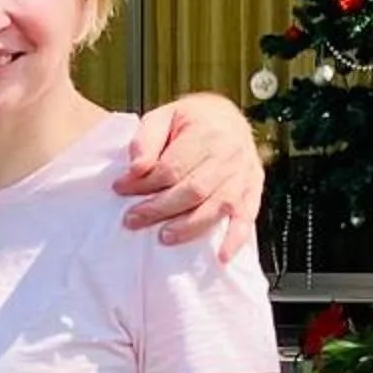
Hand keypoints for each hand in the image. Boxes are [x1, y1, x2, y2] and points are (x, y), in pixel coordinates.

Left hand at [116, 95, 264, 263]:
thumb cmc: (189, 121)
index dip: (144, 183)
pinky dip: (235, 239)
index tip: (120, 189)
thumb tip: (136, 168)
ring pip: (216, 207)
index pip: (172, 167)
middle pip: (193, 190)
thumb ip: (146, 139)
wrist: (227, 117)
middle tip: (132, 220)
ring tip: (163, 237)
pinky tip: (221, 256)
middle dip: (160, 209)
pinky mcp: (252, 191)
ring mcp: (244, 175)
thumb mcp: (163, 116)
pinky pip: (246, 218)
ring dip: (189, 227)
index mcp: (207, 133)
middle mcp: (230, 155)